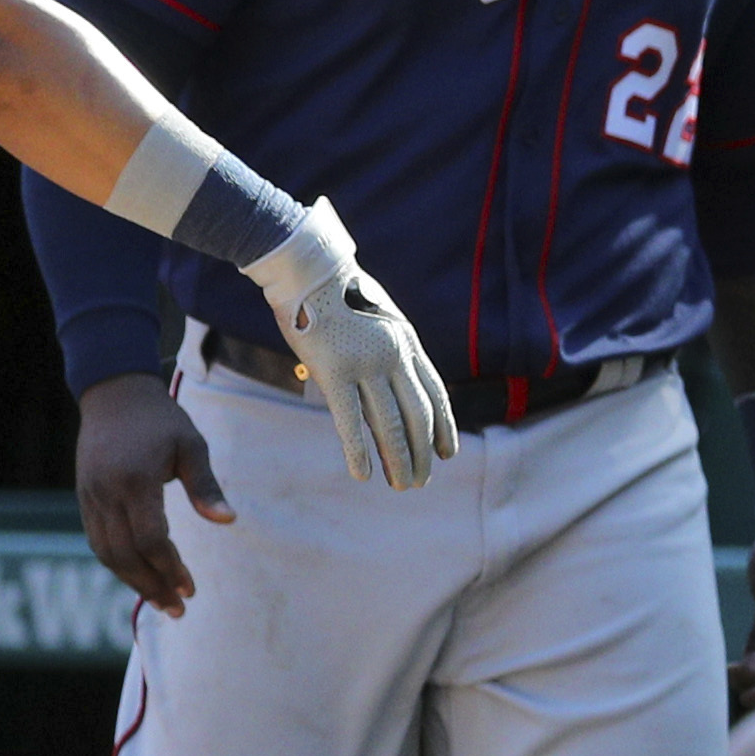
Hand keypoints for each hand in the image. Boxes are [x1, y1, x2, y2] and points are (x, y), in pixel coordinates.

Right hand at [74, 373, 231, 619]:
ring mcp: (90, 497)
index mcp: (136, 480)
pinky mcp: (84, 499)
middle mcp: (106, 494)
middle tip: (178, 609)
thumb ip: (206, 486)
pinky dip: (118, 563)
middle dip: (152, 586)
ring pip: (107, 553)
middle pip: (125, 554)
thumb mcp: (192, 445)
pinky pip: (98, 540)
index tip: (191, 588)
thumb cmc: (161, 420)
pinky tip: (139, 575)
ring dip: (133, 581)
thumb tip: (228, 521)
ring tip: (161, 601)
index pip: (151, 538)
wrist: (114, 394)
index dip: (170, 567)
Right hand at [242, 198, 458, 489]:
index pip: (435, 392)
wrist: (308, 269)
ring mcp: (366, 363)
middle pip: (417, 414)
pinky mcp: (333, 371)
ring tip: (402, 486)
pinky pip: (350, 421)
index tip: (447, 454)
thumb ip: (387, 349)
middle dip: (421, 452)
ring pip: (389, 423)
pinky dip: (360, 451)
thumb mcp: (376, 319)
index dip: (443, 426)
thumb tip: (390, 381)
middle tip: (420, 481)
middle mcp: (394, 354)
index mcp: (407, 341)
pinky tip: (363, 474)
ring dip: (398, 459)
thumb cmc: (337, 294)